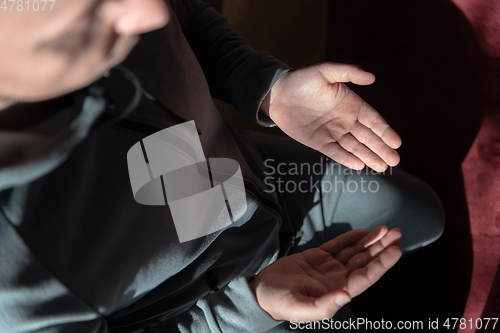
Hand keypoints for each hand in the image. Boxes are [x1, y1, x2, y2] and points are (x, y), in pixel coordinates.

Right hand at [250, 226, 401, 321]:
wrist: (259, 292)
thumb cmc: (277, 302)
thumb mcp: (299, 307)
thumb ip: (324, 305)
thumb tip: (346, 295)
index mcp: (336, 292)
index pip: (365, 277)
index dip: (382, 264)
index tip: (396, 251)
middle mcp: (336, 279)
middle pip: (365, 262)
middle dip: (382, 248)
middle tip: (398, 233)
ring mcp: (327, 268)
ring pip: (355, 253)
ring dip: (370, 241)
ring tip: (386, 229)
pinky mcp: (316, 258)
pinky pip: (337, 246)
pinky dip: (350, 238)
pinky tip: (362, 232)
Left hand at [267, 63, 401, 172]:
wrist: (277, 95)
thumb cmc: (302, 80)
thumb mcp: (325, 71)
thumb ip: (348, 73)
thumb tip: (372, 77)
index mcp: (351, 104)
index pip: (373, 120)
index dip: (385, 132)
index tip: (397, 143)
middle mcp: (344, 120)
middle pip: (368, 137)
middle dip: (382, 149)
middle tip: (395, 161)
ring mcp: (332, 132)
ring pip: (354, 147)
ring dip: (369, 157)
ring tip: (382, 167)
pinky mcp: (319, 142)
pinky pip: (335, 152)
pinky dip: (346, 159)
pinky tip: (359, 166)